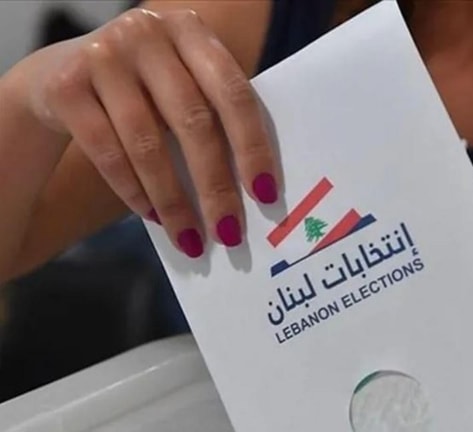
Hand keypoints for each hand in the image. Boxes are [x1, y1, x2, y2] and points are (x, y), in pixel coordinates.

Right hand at [15, 8, 276, 257]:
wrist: (61, 75)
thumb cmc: (147, 91)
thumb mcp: (183, 83)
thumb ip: (215, 116)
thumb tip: (256, 190)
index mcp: (191, 31)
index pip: (233, 92)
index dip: (252, 146)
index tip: (266, 194)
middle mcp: (148, 34)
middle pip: (193, 121)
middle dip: (215, 186)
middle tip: (230, 232)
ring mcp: (104, 56)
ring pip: (148, 144)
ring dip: (174, 201)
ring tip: (191, 239)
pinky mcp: (66, 87)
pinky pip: (108, 152)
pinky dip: (135, 192)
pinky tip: (154, 217)